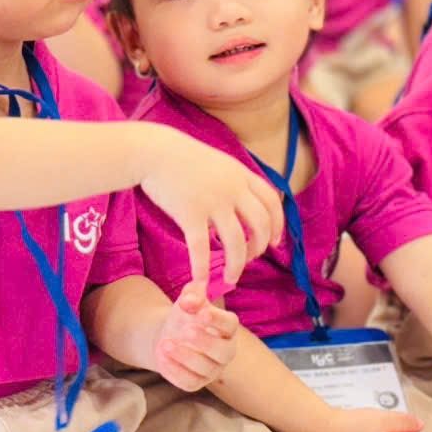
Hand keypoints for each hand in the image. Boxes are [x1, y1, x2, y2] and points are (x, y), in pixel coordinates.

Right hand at [139, 126, 284, 286]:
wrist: (154, 151)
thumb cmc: (183, 158)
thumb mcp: (219, 163)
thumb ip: (234, 181)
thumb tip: (245, 202)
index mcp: (241, 175)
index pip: (271, 201)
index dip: (277, 224)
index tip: (274, 242)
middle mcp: (232, 188)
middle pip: (260, 224)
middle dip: (259, 246)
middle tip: (250, 259)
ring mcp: (212, 201)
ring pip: (236, 241)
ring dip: (237, 265)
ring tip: (232, 278)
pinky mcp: (190, 213)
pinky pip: (201, 247)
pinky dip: (203, 267)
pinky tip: (200, 280)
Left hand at [151, 282, 239, 390]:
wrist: (169, 335)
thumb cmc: (185, 315)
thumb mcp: (188, 300)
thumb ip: (191, 295)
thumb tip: (189, 300)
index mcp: (228, 328)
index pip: (229, 325)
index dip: (217, 319)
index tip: (202, 313)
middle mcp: (226, 351)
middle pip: (223, 352)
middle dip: (205, 342)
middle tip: (185, 331)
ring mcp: (212, 370)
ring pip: (205, 369)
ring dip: (184, 356)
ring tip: (165, 343)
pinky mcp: (196, 383)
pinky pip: (188, 381)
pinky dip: (174, 370)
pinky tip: (161, 356)